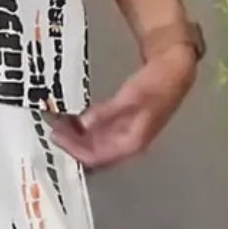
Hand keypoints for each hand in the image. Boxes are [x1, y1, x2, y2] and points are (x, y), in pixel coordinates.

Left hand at [51, 44, 196, 170]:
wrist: (174, 72)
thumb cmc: (154, 85)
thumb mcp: (128, 98)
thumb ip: (106, 113)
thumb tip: (83, 125)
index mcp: (130, 142)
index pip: (96, 156)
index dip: (74, 148)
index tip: (56, 135)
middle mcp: (127, 144)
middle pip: (93, 153)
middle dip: (72, 144)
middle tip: (53, 128)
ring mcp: (126, 136)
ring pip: (95, 145)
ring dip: (76, 137)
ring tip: (59, 123)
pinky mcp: (124, 126)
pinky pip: (99, 134)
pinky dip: (85, 129)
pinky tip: (75, 119)